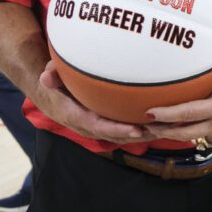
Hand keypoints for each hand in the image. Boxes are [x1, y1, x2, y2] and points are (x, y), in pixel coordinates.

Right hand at [35, 60, 155, 145]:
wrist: (54, 98)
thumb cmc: (57, 85)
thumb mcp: (52, 79)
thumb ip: (52, 76)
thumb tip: (45, 77)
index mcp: (77, 117)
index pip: (100, 127)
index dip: (118, 130)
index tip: (136, 129)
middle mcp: (90, 127)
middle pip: (117, 135)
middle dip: (138, 135)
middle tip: (159, 130)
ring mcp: (99, 128)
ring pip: (123, 136)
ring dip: (143, 135)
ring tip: (166, 129)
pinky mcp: (106, 125)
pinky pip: (125, 130)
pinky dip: (141, 128)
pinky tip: (160, 123)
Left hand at [146, 26, 211, 146]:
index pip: (190, 113)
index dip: (168, 114)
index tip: (150, 112)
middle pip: (183, 132)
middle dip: (161, 130)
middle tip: (142, 124)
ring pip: (191, 137)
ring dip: (173, 133)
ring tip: (154, 128)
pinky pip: (203, 138)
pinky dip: (189, 133)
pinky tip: (181, 128)